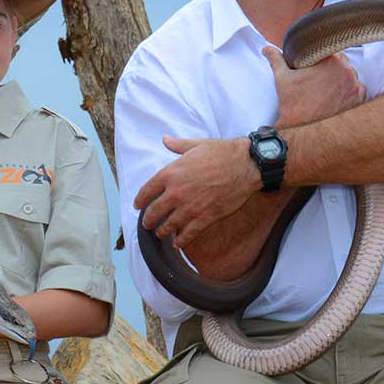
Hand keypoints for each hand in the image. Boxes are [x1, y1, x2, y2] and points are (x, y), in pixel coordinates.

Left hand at [134, 136, 254, 248]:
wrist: (245, 165)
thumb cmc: (222, 153)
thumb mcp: (196, 144)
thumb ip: (177, 145)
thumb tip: (165, 140)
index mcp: (171, 173)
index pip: (147, 190)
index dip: (140, 200)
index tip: (138, 205)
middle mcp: (177, 192)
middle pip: (154, 212)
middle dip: (148, 220)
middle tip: (147, 224)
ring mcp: (190, 207)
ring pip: (169, 225)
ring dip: (162, 231)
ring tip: (160, 233)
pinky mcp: (205, 217)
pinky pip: (188, 233)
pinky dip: (181, 240)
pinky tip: (177, 243)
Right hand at [264, 46, 364, 127]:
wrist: (303, 132)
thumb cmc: (293, 105)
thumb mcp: (282, 79)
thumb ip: (276, 59)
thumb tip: (267, 48)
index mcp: (332, 60)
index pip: (332, 53)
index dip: (324, 61)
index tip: (317, 69)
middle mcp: (348, 72)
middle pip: (344, 65)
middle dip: (334, 72)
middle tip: (320, 83)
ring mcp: (356, 87)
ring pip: (351, 78)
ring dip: (343, 83)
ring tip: (328, 93)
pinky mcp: (360, 101)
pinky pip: (359, 92)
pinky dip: (350, 95)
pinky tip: (337, 100)